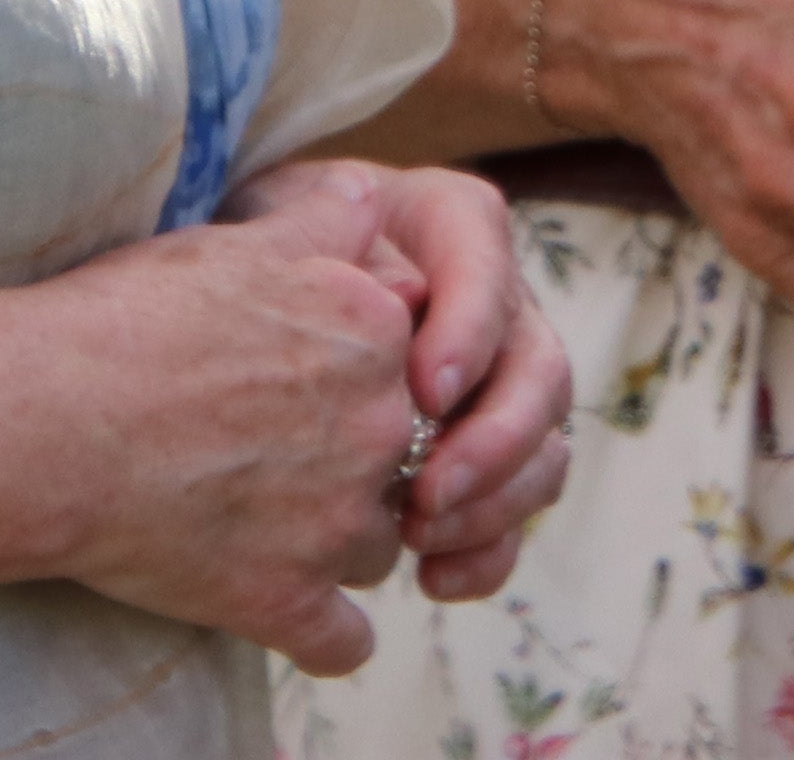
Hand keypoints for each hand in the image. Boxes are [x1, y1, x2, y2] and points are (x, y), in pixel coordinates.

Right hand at [0, 164, 432, 672]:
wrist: (44, 417)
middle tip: (278, 449)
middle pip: (406, 452)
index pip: (420, 357)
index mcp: (374, 332)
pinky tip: (289, 609)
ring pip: (379, 544)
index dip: (368, 371)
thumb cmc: (130, 316)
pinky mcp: (282, 599)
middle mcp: (376, 428)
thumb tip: (372, 199)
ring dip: (340, 539)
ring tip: (270, 522)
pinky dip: (323, 632)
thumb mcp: (240, 236)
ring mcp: (333, 522)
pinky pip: (344, 641)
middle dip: (359, 458)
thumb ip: (330, 217)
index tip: (308, 377)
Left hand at [288, 161, 577, 602]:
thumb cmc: (264, 251)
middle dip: (493, 441)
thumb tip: (377, 271)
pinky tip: (432, 577)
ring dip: (494, 503)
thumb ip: (326, 232)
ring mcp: (501, 387)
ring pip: (544, 451)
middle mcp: (501, 305)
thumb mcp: (284, 215)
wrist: (249, 300)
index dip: (469, 335)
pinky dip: (485, 554)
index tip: (423, 391)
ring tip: (420, 534)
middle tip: (426, 490)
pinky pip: (513, 516)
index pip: (488, 271)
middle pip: (540, 373)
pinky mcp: (484, 462)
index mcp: (458, 226)